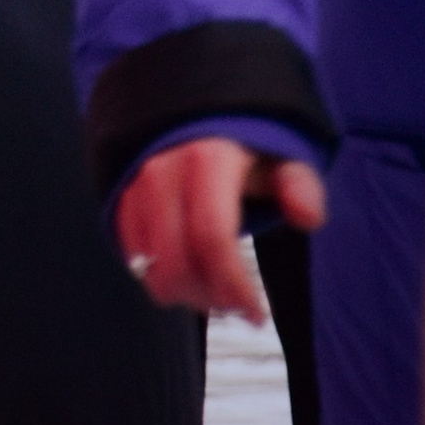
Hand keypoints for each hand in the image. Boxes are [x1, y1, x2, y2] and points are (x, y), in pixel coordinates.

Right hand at [114, 136, 326, 319]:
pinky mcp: (118, 193)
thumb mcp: (282, 156)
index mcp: (205, 160)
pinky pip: (129, 249)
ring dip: (183, 291)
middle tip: (237, 307)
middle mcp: (160, 170)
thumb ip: (300, 185)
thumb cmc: (244, 145)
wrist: (189, 110)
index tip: (258, 315)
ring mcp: (133, 182)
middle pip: (175, 261)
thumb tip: (307, 218)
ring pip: (148, 262)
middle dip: (210, 298)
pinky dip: (156, 272)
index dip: (235, 285)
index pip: (213, 237)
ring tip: (214, 290)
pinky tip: (187, 270)